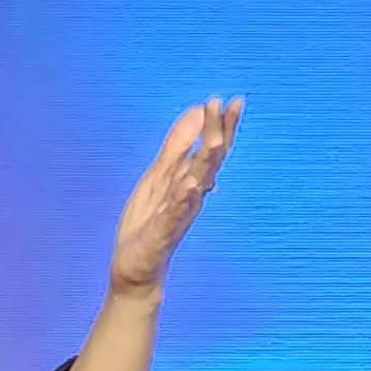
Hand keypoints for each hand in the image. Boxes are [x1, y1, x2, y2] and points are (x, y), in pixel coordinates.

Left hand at [109, 97, 243, 295]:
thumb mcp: (160, 177)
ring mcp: (179, 213)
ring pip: (197, 184)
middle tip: (222, 107)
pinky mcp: (163, 232)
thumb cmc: (150, 222)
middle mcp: (191, 195)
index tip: (233, 101)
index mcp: (191, 181)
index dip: (222, 127)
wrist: (137, 268)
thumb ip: (177, 147)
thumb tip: (196, 112)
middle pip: (208, 161)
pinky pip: (176, 213)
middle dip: (215, 134)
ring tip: (214, 140)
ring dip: (205, 162)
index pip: (212, 150)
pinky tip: (191, 185)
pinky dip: (184, 199)